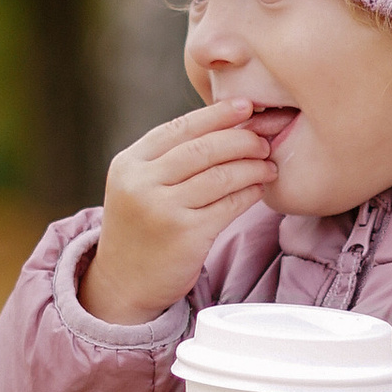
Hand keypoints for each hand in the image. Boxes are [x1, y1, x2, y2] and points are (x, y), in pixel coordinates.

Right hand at [83, 101, 275, 323]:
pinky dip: (249, 192)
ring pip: (220, 175)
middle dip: (241, 139)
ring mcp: (162, 210)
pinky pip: (229, 205)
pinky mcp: (186, 235)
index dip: (216, 115)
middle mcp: (141, 184)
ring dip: (252, 166)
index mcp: (129, 163)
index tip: (245, 106)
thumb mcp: (138, 186)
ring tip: (268, 164)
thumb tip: (225, 124)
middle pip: (203, 148)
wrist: (123, 284)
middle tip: (264, 139)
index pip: (179, 128)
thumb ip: (168, 158)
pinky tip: (260, 187)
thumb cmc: (141, 229)